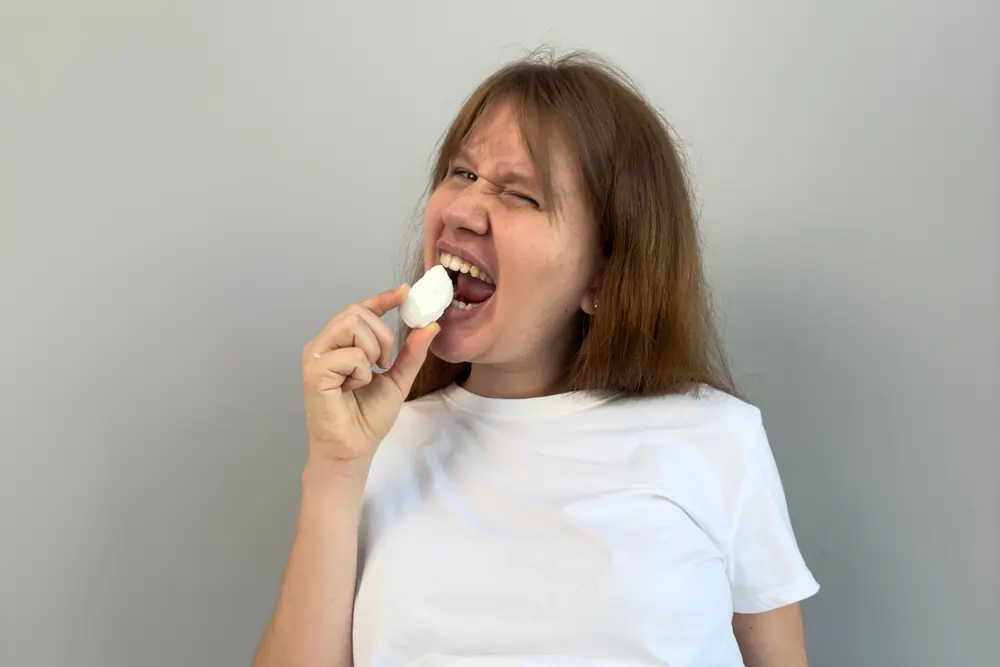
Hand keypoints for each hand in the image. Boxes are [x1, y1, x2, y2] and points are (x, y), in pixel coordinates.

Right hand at [301, 285, 438, 463]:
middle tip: (384, 364)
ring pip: (352, 325)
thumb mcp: (398, 379)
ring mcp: (315, 356)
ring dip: (371, 351)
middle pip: (357, 311)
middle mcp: (323, 344)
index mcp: (339, 343)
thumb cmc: (368, 417)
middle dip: (382, 335)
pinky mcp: (313, 371)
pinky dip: (361, 372)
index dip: (382, 298)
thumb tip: (430, 326)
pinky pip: (349, 354)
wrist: (354, 448)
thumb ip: (411, 353)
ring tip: (367, 376)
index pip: (359, 309)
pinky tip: (352, 389)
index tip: (406, 292)